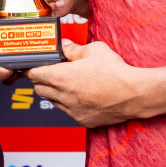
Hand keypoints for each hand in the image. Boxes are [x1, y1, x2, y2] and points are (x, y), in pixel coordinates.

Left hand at [25, 40, 149, 127]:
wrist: (134, 94)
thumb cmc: (115, 71)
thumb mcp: (93, 50)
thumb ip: (74, 48)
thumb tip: (65, 46)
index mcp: (62, 77)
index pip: (34, 75)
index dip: (31, 69)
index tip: (31, 66)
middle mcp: (64, 96)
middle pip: (39, 90)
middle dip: (40, 81)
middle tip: (49, 73)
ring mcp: (72, 111)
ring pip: (53, 102)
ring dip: (55, 93)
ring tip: (68, 83)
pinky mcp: (82, 120)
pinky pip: (68, 111)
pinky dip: (69, 104)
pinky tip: (81, 95)